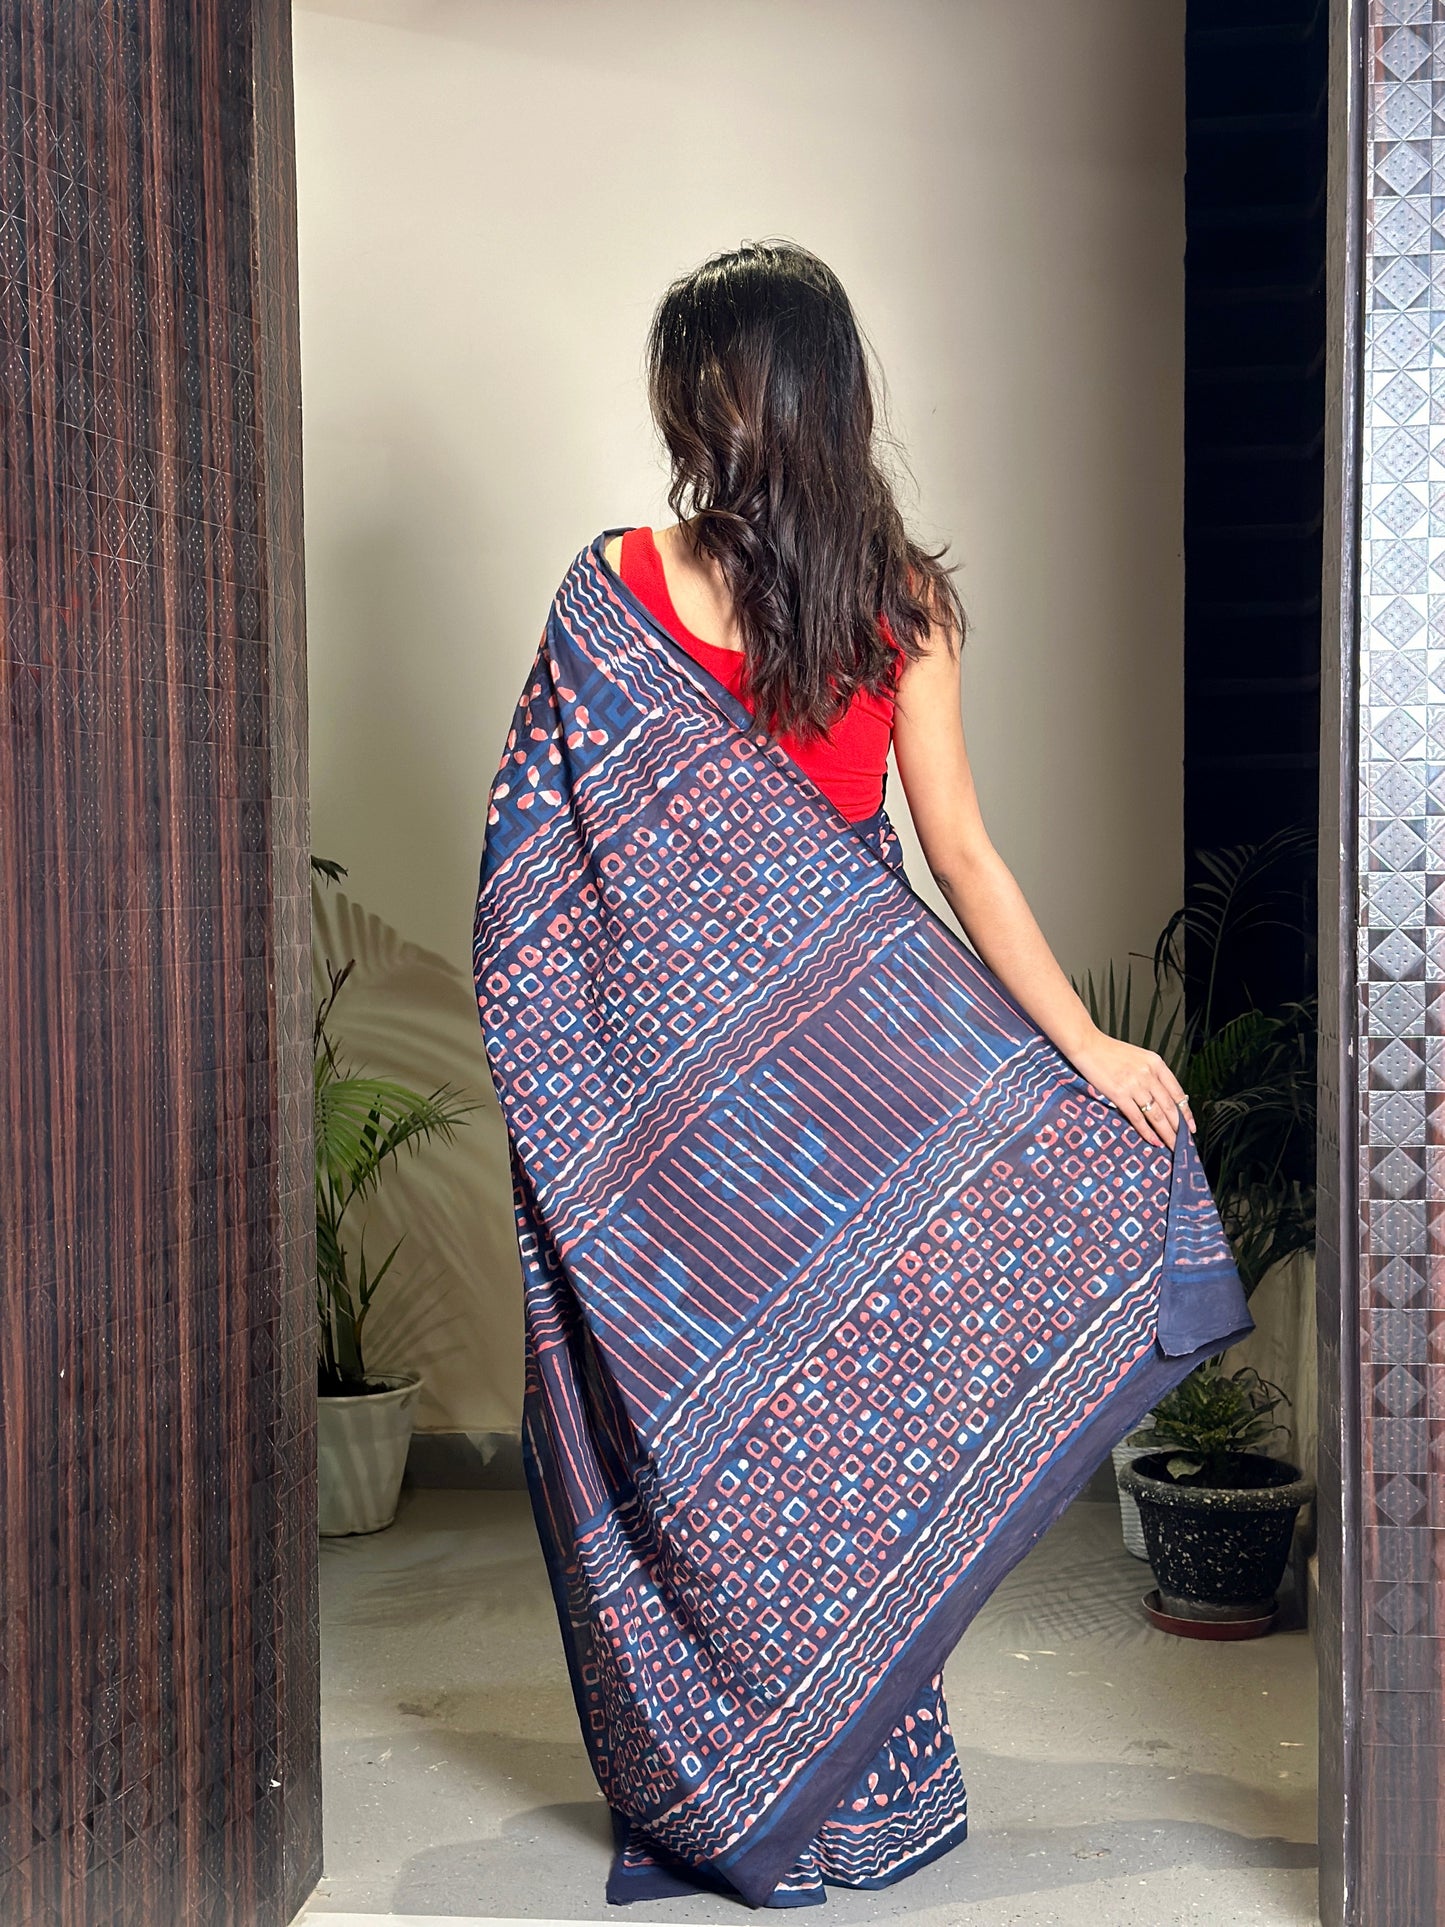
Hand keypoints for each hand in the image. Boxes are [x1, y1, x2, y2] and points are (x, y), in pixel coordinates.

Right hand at [1070, 1031, 1193, 1150]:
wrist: (1087, 1045)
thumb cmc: (1109, 1051)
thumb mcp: (1139, 1057)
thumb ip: (1151, 1074)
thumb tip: (1161, 1097)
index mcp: (1156, 1064)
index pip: (1177, 1093)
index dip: (1186, 1113)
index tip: (1190, 1126)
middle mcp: (1149, 1075)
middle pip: (1170, 1107)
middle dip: (1179, 1129)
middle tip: (1184, 1142)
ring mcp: (1135, 1085)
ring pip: (1157, 1115)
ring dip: (1167, 1134)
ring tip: (1172, 1145)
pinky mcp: (1120, 1094)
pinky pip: (1137, 1117)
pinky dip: (1147, 1131)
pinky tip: (1153, 1140)